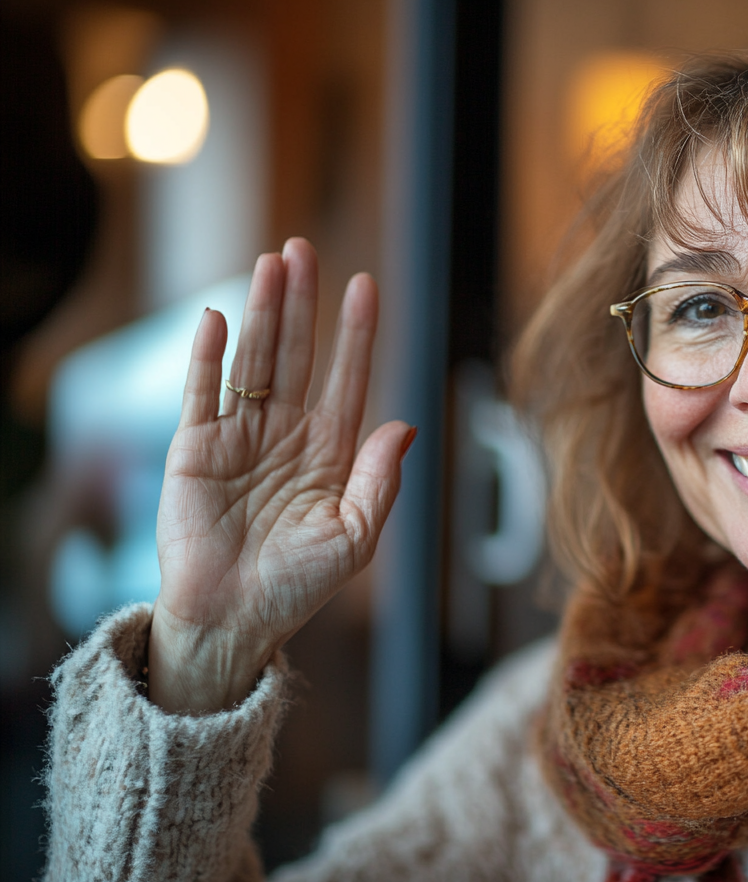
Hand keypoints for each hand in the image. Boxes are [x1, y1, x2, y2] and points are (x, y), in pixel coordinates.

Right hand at [148, 238, 413, 713]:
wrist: (233, 620)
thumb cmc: (298, 585)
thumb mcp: (355, 536)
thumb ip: (380, 479)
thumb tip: (408, 423)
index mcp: (330, 451)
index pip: (348, 377)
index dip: (356, 332)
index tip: (366, 286)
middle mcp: (286, 434)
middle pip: (297, 353)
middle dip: (302, 302)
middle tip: (304, 249)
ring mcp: (239, 437)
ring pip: (253, 361)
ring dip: (261, 312)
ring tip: (270, 264)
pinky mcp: (194, 449)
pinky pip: (201, 393)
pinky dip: (207, 357)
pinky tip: (216, 318)